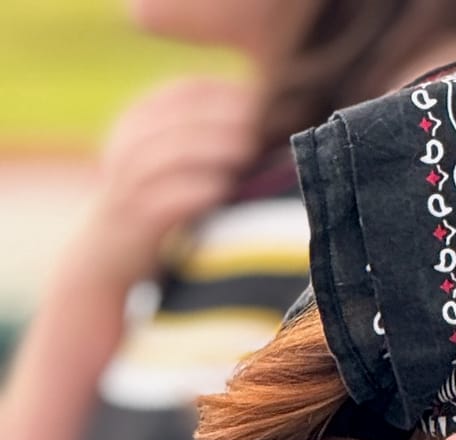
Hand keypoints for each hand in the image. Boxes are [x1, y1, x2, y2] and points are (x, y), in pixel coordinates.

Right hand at [68, 78, 259, 299]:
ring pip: (166, 155)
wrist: (110, 257)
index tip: (262, 98)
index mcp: (139, 121)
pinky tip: (221, 190)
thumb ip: (206, 138)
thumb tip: (269, 123)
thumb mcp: (174, 161)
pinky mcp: (133, 222)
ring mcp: (127, 183)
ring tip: (246, 149)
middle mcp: (128, 145)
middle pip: (175, 118)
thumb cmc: (159, 206)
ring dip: (209, 148)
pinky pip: (160, 202)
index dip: (221, 91)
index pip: (182, 92)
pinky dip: (191, 192)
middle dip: (219, 116)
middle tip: (258, 122)